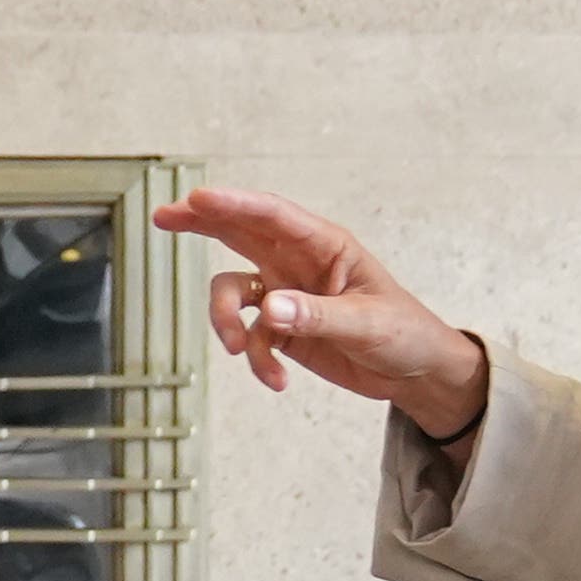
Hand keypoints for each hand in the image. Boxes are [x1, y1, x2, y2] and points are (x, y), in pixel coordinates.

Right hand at [150, 186, 490, 440]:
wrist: (416, 374)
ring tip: (240, 350)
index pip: (273, 216)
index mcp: (325, 246)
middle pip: (239, 233)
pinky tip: (276, 380)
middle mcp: (298, 263)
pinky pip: (250, 337)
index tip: (198, 199)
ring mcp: (286, 294)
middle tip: (164, 217)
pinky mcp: (281, 329)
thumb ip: (317, 316)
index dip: (235, 205)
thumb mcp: (367, 324)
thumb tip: (269, 308)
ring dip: (226, 321)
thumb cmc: (405, 333)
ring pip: (233, 291)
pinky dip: (256, 360)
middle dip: (201, 223)